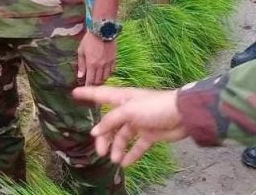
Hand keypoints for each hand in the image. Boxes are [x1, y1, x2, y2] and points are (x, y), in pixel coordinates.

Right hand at [72, 86, 187, 165]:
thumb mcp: (129, 111)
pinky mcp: (149, 134)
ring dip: (117, 148)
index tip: (74, 93)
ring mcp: (139, 122)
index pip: (100, 95)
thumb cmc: (154, 107)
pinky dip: (131, 154)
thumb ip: (110, 121)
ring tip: (115, 160)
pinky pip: (137, 146)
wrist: (182, 115)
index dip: (87, 94)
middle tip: (100, 152)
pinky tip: (125, 163)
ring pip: (122, 137)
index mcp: (122, 98)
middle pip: (110, 124)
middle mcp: (128, 110)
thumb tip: (95, 132)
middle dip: (104, 138)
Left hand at [77, 32, 116, 85]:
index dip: (88, 86)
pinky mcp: (114, 59)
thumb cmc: (89, 40)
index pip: (90, 81)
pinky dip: (108, 74)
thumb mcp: (81, 51)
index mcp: (91, 64)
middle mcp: (101, 66)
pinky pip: (112, 71)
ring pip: (106, 77)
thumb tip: (80, 76)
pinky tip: (104, 73)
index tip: (86, 89)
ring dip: (101, 80)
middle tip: (91, 85)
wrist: (102, 30)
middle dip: (94, 85)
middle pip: (98, 81)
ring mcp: (108, 63)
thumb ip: (81, 65)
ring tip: (97, 80)